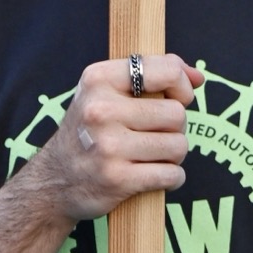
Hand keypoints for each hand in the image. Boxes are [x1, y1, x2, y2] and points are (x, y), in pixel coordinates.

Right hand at [15, 53, 202, 227]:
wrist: (54, 181)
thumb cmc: (90, 131)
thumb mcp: (106, 92)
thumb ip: (153, 76)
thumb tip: (198, 77)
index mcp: (98, 79)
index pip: (166, 71)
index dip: (182, 85)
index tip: (176, 97)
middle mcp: (101, 110)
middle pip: (176, 114)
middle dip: (174, 128)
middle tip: (154, 134)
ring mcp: (108, 146)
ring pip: (178, 145)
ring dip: (173, 154)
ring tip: (151, 155)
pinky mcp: (118, 179)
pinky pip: (172, 174)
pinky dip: (171, 177)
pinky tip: (153, 175)